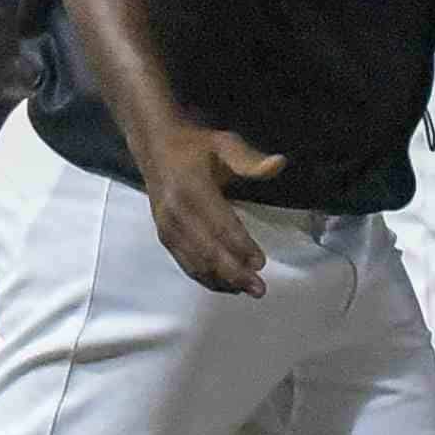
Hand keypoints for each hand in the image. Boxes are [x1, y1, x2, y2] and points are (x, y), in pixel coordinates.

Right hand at [142, 128, 288, 297]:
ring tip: (246, 290)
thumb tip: (279, 164)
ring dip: (221, 280)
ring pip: (195, 262)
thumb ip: (250, 159)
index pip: (220, 224)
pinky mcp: (164, 236)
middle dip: (234, 272)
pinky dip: (205, 277)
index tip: (261, 262)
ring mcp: (167, 227)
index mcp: (191, 189)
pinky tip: (224, 285)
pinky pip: (185, 263)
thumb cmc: (195, 146)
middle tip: (259, 288)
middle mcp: (175, 212)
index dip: (240, 245)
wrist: (155, 147)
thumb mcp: (224, 143)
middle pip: (207, 250)